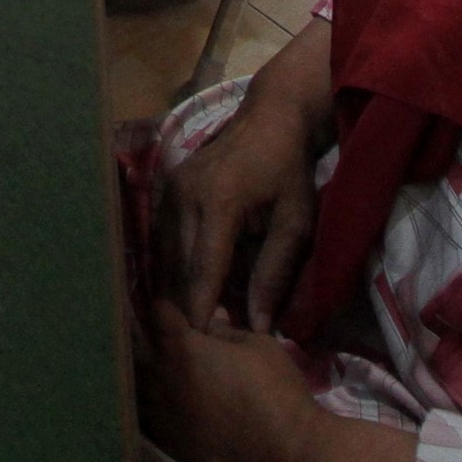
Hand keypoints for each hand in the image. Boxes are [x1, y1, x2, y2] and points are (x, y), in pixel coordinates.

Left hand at [138, 295, 331, 461]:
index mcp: (180, 346)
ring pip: (134, 386)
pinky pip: (144, 419)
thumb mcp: (260, 348)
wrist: (284, 460)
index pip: (158, 311)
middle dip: (144, 337)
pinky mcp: (165, 446)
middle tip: (162, 337)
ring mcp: (158, 415)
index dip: (168, 307)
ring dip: (143, 375)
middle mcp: (159, 378)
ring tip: (160, 372)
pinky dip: (150, 408)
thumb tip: (214, 318)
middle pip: (133, 346)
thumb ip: (228, 332)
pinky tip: (166, 407)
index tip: (176, 310)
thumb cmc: (277, 394)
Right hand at [158, 74, 321, 332]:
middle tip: (205, 339)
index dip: (202, 309)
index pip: (204, 269)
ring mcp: (171, 187)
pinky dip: (176, 263)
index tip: (203, 344)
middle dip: (190, 302)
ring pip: (168, 253)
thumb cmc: (290, 172)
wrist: (271, 118)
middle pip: (180, 265)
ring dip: (180, 285)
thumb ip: (275, 273)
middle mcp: (186, 194)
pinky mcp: (167, 186)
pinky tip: (188, 284)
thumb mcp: (295, 222)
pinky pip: (165, 236)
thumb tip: (259, 325)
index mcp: (219, 202)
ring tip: (196, 317)